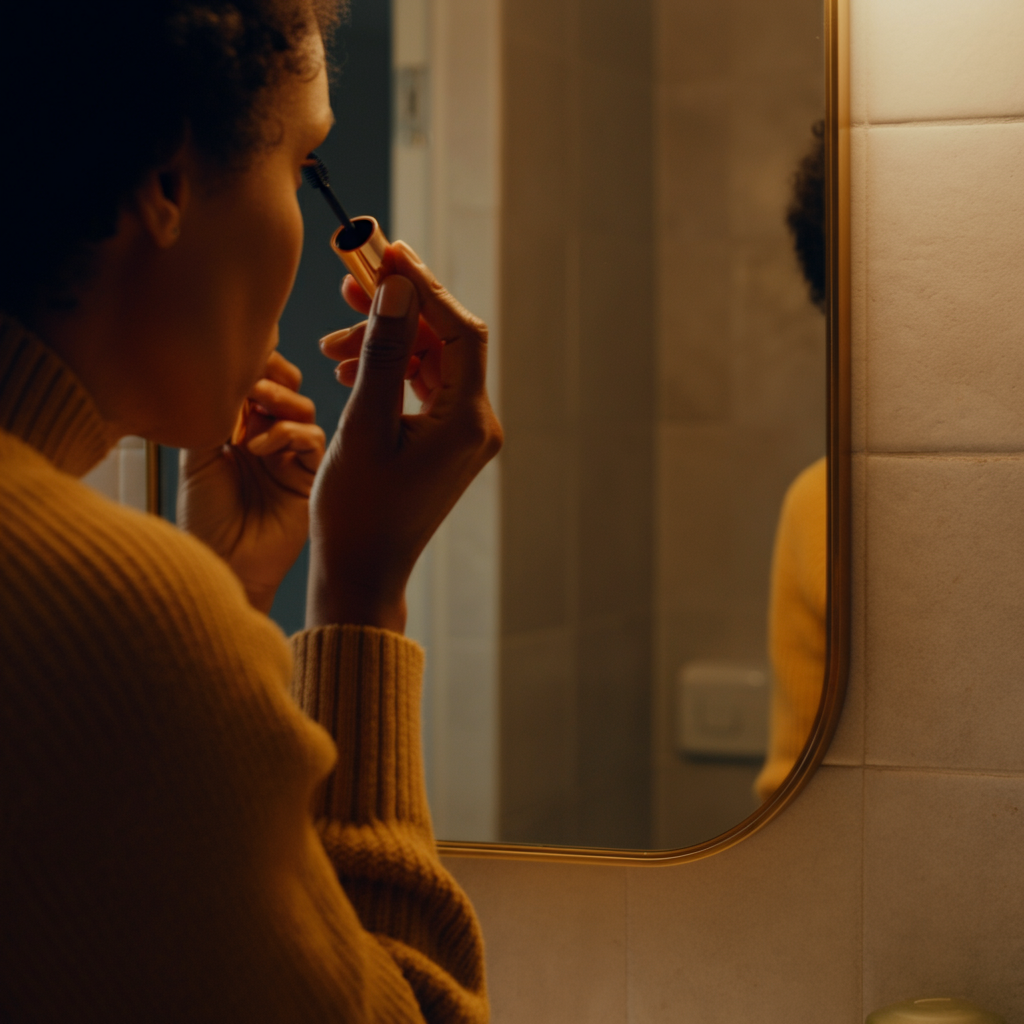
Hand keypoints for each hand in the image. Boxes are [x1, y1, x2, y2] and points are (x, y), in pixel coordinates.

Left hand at [177, 350, 325, 612]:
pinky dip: (290, 434)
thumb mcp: (199, 459)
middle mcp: (269, 441)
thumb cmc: (206, 520)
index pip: (256, 386)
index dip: (254, 369)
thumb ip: (213, 418)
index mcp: (241, 432)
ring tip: (256, 408)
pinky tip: (261, 447)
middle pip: (286, 391)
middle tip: (253, 380)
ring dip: (281, 402)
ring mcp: (291, 459)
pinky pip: (313, 441)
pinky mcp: (310, 477)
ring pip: (302, 411)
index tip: (239, 361)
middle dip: (273, 377)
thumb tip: (225, 379)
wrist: (225, 565)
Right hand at [308, 242, 502, 631]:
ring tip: (333, 342)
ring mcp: (463, 436)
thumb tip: (398, 290)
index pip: (458, 332)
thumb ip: (383, 354)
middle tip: (353, 285)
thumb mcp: (363, 425)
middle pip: (445, 342)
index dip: (424, 288)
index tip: (388, 254)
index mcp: (468, 422)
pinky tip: (349, 367)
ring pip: (429, 363)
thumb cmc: (357, 510)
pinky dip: (389, 372)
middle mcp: (477, 425)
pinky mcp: (444, 443)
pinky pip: (422, 389)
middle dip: (398, 311)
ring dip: (385, 343)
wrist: (361, 572)